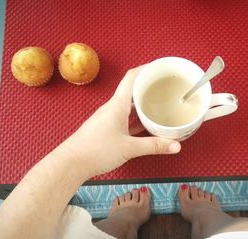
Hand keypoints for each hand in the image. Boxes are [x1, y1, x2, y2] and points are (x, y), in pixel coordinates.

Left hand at [60, 67, 180, 178]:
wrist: (71, 163)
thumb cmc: (96, 150)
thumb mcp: (129, 148)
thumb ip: (153, 146)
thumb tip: (176, 146)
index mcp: (117, 105)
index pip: (132, 77)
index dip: (146, 69)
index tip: (161, 67)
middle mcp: (112, 108)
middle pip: (132, 90)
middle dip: (148, 87)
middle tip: (166, 87)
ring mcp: (108, 118)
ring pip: (129, 106)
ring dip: (143, 104)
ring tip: (160, 105)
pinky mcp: (106, 129)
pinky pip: (125, 118)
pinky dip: (136, 119)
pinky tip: (146, 126)